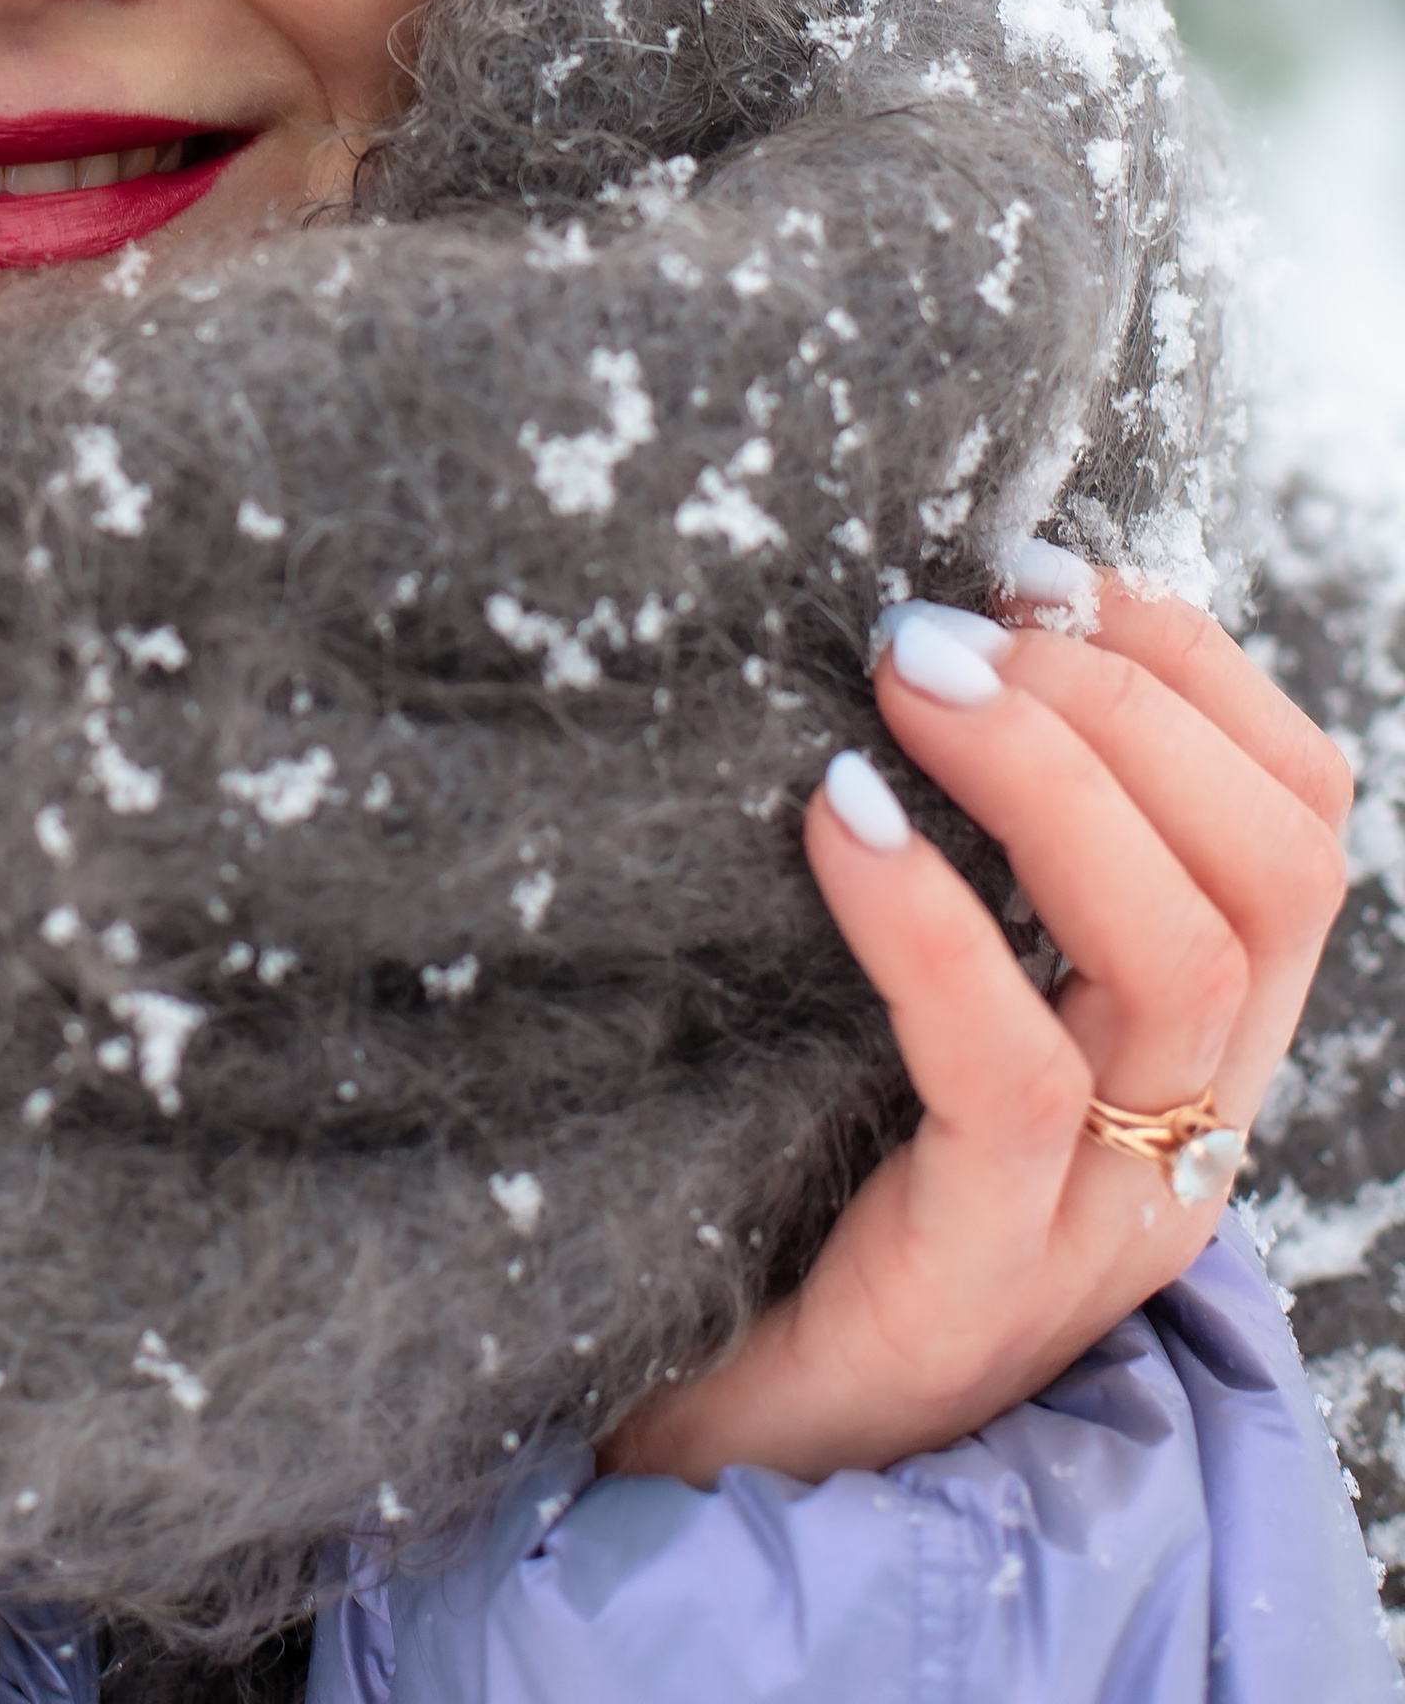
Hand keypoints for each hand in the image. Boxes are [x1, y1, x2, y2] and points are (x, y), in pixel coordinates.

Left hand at [601, 553, 1352, 1486]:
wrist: (708, 1436)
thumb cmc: (800, 1169)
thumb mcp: (916, 984)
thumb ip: (969, 849)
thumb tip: (933, 620)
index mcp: (1192, 1045)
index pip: (1296, 824)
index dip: (1195, 667)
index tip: (1043, 568)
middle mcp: (1185, 1130)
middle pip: (1270, 875)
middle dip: (1125, 702)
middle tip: (947, 622)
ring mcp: (1097, 1223)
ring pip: (1179, 964)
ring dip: (1050, 781)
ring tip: (905, 677)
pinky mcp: (977, 1287)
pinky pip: (1012, 1082)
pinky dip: (935, 924)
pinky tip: (841, 819)